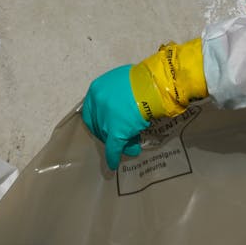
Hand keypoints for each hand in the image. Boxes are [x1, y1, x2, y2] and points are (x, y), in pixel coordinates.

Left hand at [82, 39, 206, 169]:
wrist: (154, 86)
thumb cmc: (141, 81)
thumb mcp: (122, 81)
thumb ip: (115, 93)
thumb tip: (119, 108)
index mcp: (96, 89)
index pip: (90, 111)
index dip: (98, 121)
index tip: (107, 126)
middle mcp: (97, 103)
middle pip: (99, 124)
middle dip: (109, 133)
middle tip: (120, 138)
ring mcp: (105, 118)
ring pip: (107, 136)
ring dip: (117, 143)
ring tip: (130, 147)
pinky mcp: (116, 131)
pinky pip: (113, 147)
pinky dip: (113, 156)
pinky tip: (113, 163)